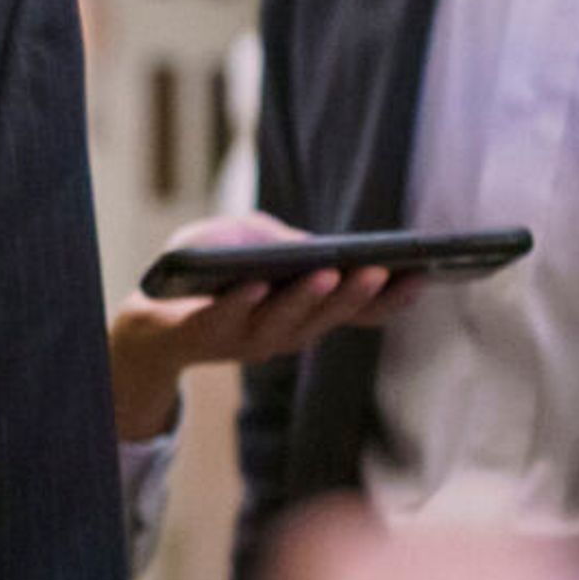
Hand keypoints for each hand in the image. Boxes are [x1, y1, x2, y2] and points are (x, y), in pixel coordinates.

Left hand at [107, 213, 413, 441]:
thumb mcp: (255, 240)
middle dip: (358, 295)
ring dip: (309, 299)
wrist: (153, 310)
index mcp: (309, 312)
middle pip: (330, 317)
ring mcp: (247, 339)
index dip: (392, 300)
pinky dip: (243, 303)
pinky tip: (257, 284)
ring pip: (286, 323)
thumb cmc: (215, 269)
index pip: (360, 312)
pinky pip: (227, 320)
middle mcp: (287, 333)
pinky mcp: (204, 335)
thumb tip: (321, 250)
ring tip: (330, 271)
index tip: (425, 276)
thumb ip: (289, 243)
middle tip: (384, 270)